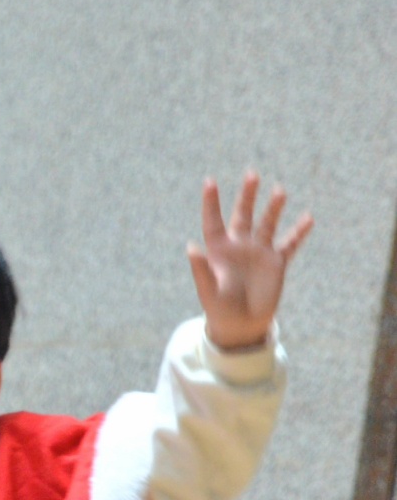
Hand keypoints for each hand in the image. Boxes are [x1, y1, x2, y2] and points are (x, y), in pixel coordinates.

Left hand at [187, 172, 312, 349]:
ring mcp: (259, 252)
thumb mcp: (208, 290)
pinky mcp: (276, 263)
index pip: (213, 221)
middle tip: (252, 174)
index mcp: (218, 250)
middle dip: (247, 195)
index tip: (210, 181)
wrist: (240, 325)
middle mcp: (239, 246)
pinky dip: (299, 232)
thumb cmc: (219, 309)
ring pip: (267, 224)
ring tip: (280, 191)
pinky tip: (308, 218)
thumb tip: (191, 247)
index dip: (211, 202)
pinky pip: (289, 243)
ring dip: (273, 208)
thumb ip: (201, 269)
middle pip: (243, 214)